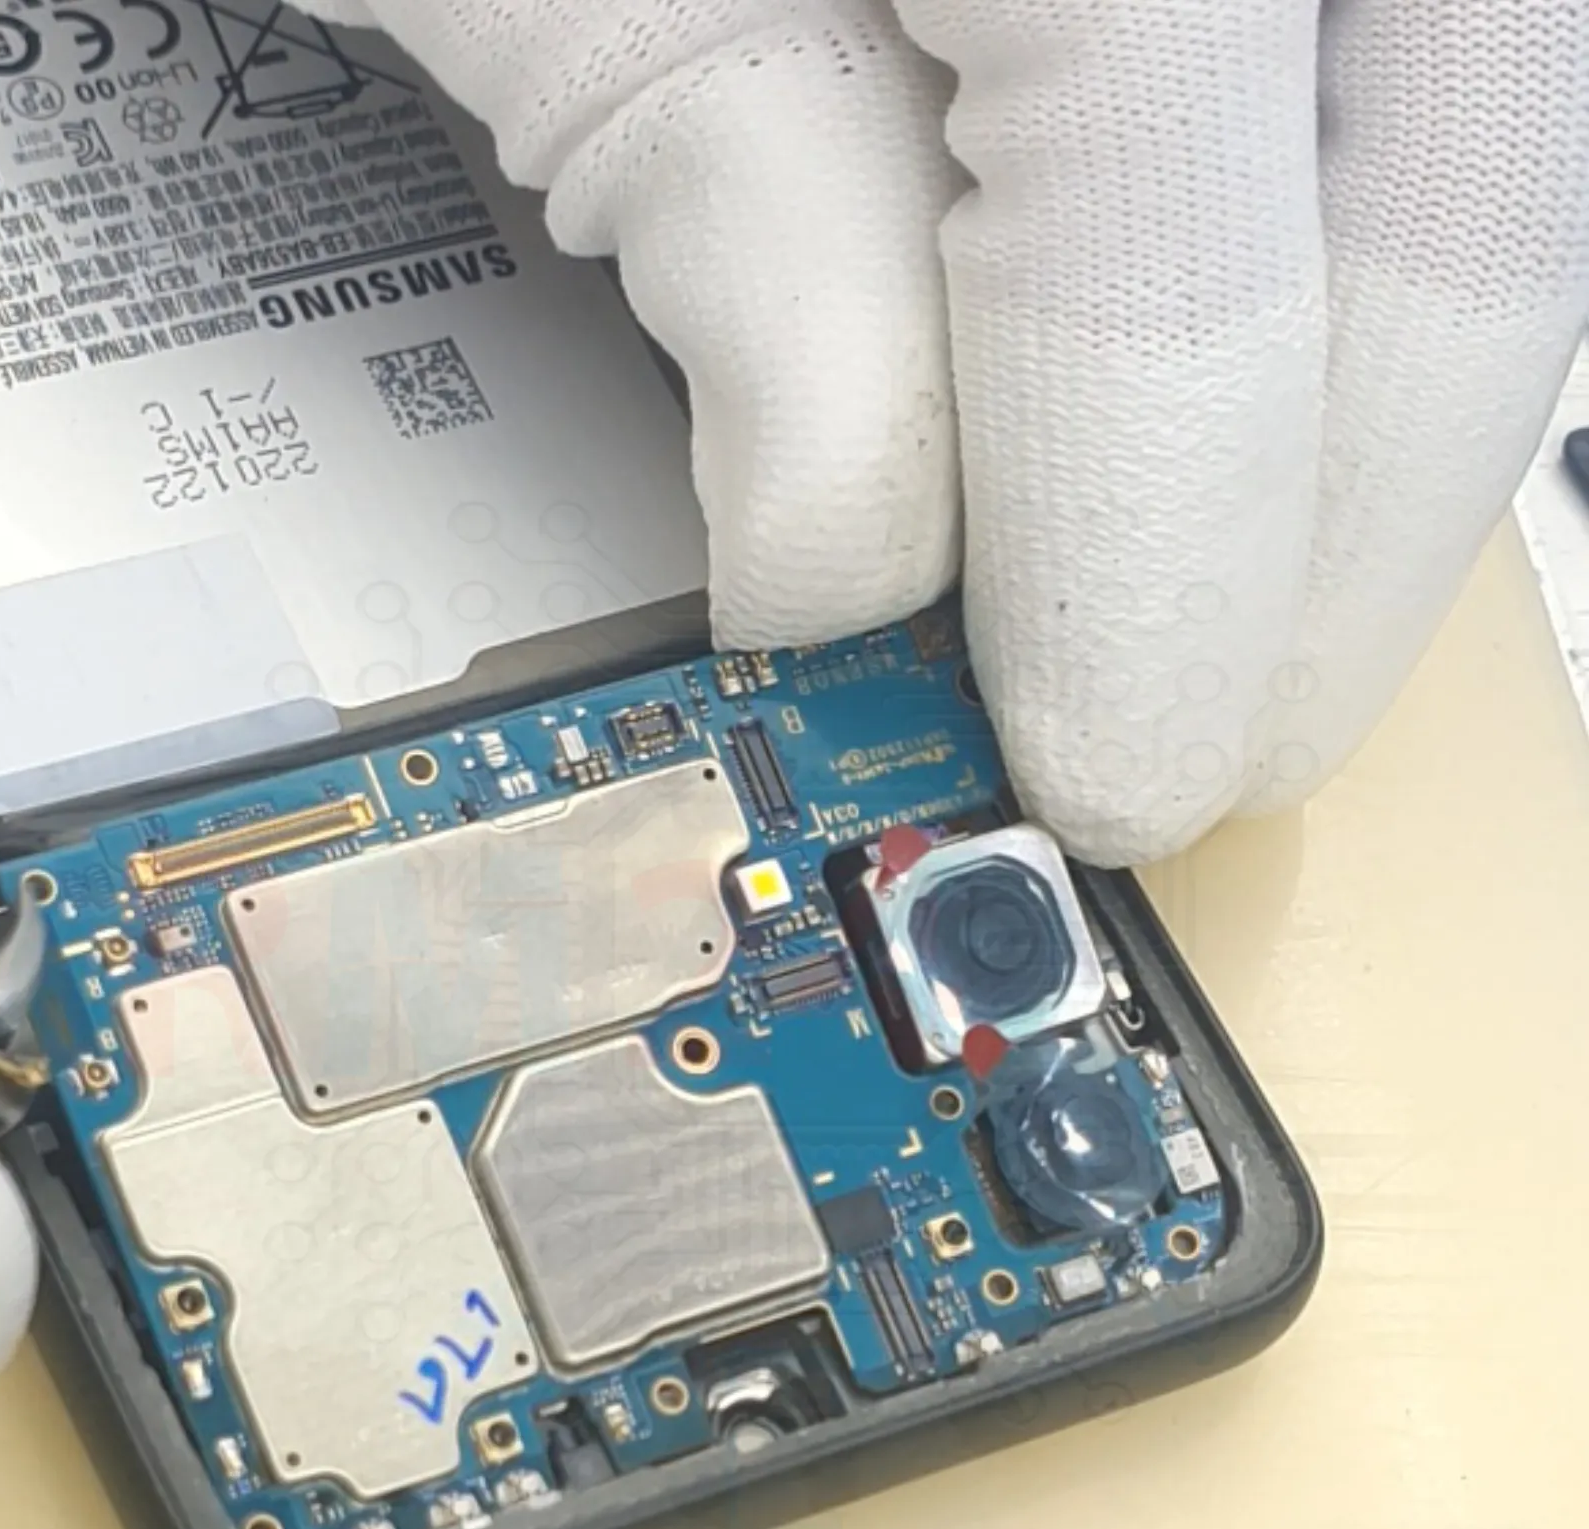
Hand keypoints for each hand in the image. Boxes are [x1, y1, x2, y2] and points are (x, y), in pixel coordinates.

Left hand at [310, 0, 1588, 862]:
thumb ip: (714, 196)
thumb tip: (858, 536)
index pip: (1178, 221)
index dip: (1155, 564)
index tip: (1094, 771)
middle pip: (1456, 177)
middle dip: (1319, 540)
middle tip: (1195, 744)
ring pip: (1498, 122)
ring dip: (1365, 410)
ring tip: (1230, 599)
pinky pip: (1439, 44)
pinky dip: (1339, 225)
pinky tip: (1242, 361)